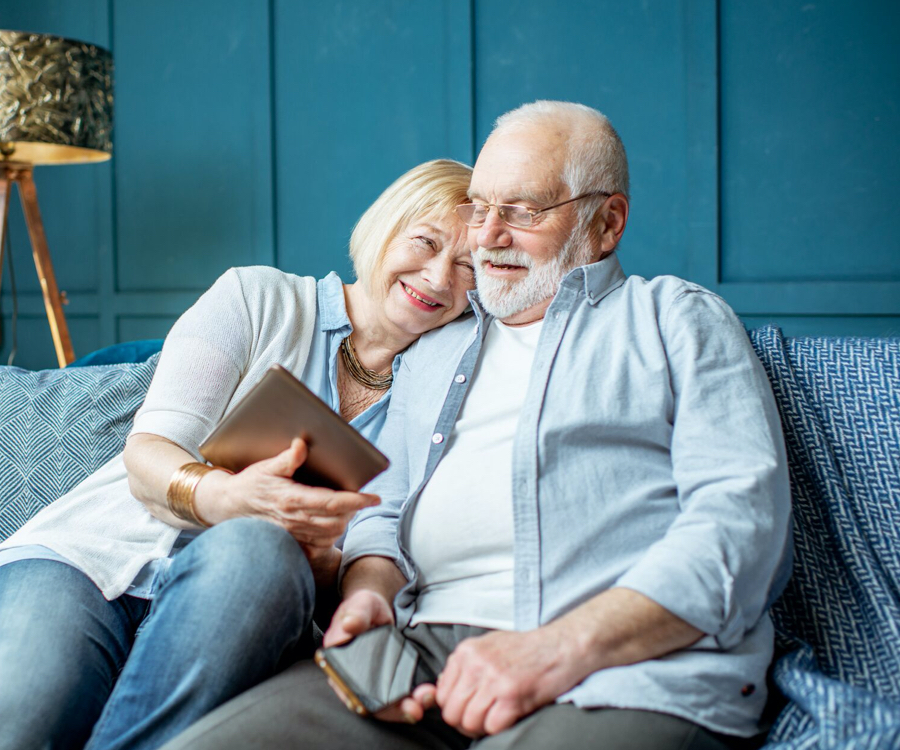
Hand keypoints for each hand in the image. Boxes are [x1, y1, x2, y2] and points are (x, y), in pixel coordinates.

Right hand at [195, 438, 379, 547]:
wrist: (226, 507)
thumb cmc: (250, 484)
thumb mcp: (267, 467)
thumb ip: (287, 458)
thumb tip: (302, 444)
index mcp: (292, 499)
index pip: (333, 502)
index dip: (357, 501)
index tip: (374, 497)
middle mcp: (294, 520)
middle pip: (337, 521)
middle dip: (353, 511)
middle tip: (360, 500)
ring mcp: (292, 535)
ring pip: (330, 535)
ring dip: (343, 523)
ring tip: (346, 509)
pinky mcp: (289, 544)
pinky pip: (318, 547)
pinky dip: (330, 537)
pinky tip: (331, 525)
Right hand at [323, 591, 436, 724]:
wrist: (377, 611)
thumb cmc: (364, 608)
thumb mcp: (362, 604)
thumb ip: (356, 612)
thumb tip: (349, 624)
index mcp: (336, 663)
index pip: (345, 688)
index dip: (359, 700)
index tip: (377, 705)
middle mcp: (350, 680)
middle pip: (367, 703)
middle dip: (391, 710)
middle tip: (414, 709)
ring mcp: (370, 684)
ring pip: (384, 706)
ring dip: (405, 709)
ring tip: (426, 701)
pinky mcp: (387, 683)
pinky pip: (397, 698)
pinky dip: (412, 701)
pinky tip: (427, 697)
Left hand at [435, 628, 580, 736]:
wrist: (562, 646)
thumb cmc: (528, 649)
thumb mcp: (489, 646)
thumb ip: (466, 665)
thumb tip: (442, 686)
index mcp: (467, 651)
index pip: (442, 694)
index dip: (454, 709)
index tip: (467, 710)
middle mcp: (476, 663)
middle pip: (452, 712)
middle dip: (465, 723)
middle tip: (481, 721)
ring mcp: (494, 679)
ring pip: (469, 722)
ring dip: (482, 728)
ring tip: (495, 719)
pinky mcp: (512, 695)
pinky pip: (492, 727)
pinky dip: (499, 729)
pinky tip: (509, 717)